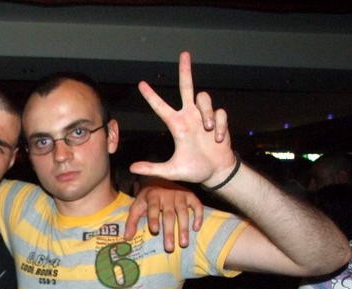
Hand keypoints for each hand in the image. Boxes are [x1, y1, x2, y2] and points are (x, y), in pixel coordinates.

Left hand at [124, 179, 203, 250]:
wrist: (160, 178)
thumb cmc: (147, 198)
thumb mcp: (137, 206)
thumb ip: (131, 221)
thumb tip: (127, 238)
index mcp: (152, 196)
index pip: (153, 208)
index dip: (153, 218)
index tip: (154, 230)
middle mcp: (167, 195)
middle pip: (169, 215)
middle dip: (169, 232)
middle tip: (170, 248)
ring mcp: (180, 195)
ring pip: (183, 212)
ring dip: (184, 228)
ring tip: (183, 243)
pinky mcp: (190, 195)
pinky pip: (197, 205)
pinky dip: (198, 216)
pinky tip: (196, 228)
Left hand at [129, 51, 236, 187]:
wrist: (216, 172)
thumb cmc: (193, 170)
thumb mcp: (171, 170)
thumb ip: (152, 169)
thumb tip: (131, 168)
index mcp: (176, 125)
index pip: (160, 107)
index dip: (151, 96)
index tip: (141, 84)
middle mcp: (189, 116)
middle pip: (187, 87)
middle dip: (185, 70)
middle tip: (184, 54)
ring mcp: (204, 116)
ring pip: (204, 98)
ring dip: (207, 113)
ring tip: (208, 131)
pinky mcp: (219, 120)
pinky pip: (220, 113)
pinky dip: (220, 126)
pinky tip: (218, 139)